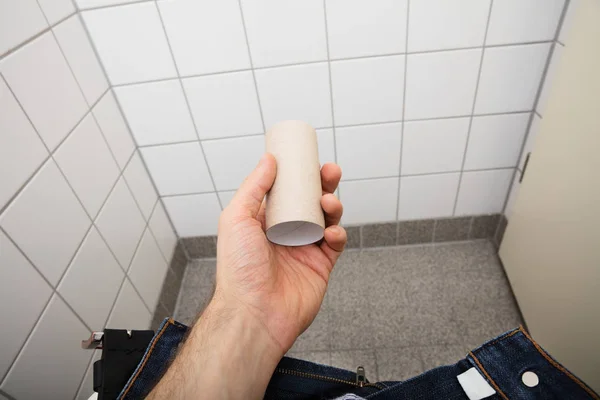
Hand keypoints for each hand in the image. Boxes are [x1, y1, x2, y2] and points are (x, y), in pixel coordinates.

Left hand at [214, 153, 345, 354]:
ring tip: (329, 202)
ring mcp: (304, 249)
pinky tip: (331, 232)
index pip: (286, 191)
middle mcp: (286, 233)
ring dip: (333, 205)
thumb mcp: (237, 219)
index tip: (309, 159)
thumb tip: (269, 159)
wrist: (254, 313)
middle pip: (311, 201)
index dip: (300, 175)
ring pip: (327, 219)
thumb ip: (254, 187)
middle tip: (330, 171)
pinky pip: (335, 244)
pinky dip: (338, 233)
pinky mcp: (321, 267)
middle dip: (324, 184)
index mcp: (264, 221)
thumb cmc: (239, 270)